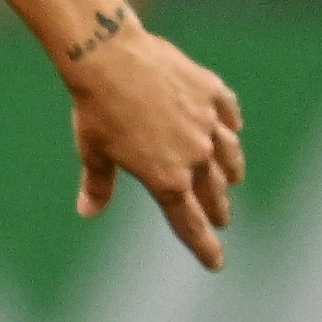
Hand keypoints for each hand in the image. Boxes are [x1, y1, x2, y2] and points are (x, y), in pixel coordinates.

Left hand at [65, 22, 246, 268]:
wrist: (110, 58)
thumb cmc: (95, 109)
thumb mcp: (93, 152)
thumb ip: (98, 185)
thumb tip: (88, 212)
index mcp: (167, 178)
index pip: (188, 222)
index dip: (203, 245)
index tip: (216, 263)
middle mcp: (195, 155)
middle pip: (212, 190)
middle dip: (217, 209)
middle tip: (222, 220)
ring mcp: (207, 122)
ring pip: (228, 153)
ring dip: (231, 170)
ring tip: (233, 180)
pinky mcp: (211, 92)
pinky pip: (227, 113)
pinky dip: (230, 123)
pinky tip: (232, 127)